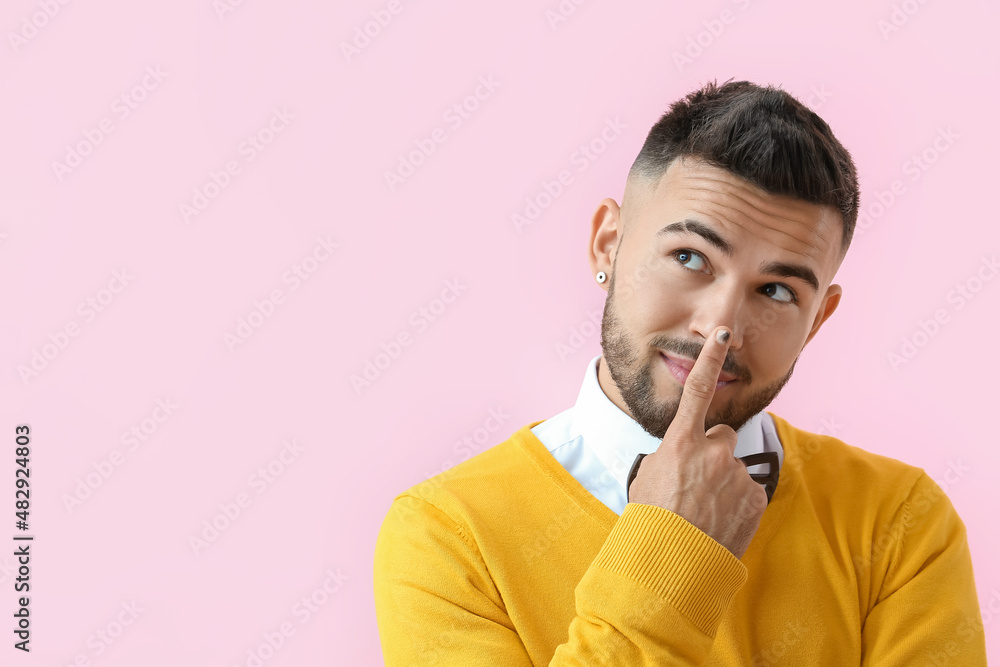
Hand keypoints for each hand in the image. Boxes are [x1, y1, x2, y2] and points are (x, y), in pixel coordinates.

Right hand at [628, 326, 767, 558]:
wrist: (673, 563)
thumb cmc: (650, 520)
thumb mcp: (647, 478)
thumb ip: (668, 456)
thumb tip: (679, 456)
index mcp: (681, 442)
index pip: (697, 389)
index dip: (710, 358)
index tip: (722, 335)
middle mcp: (712, 450)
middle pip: (720, 436)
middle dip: (712, 453)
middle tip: (695, 484)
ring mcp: (736, 473)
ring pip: (732, 466)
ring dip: (723, 481)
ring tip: (704, 510)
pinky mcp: (754, 496)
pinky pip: (746, 490)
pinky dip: (735, 502)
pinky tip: (718, 521)